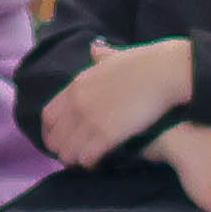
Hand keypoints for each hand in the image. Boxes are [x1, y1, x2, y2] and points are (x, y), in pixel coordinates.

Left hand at [37, 36, 191, 168]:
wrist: (162, 73)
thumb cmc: (144, 63)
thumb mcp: (114, 56)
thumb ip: (101, 57)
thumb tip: (95, 48)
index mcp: (76, 85)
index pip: (48, 115)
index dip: (50, 132)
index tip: (58, 138)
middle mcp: (78, 104)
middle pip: (55, 137)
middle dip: (60, 149)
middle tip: (70, 154)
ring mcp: (91, 119)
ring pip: (68, 150)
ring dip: (73, 159)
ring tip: (83, 161)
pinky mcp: (108, 134)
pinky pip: (87, 156)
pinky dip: (89, 162)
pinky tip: (96, 163)